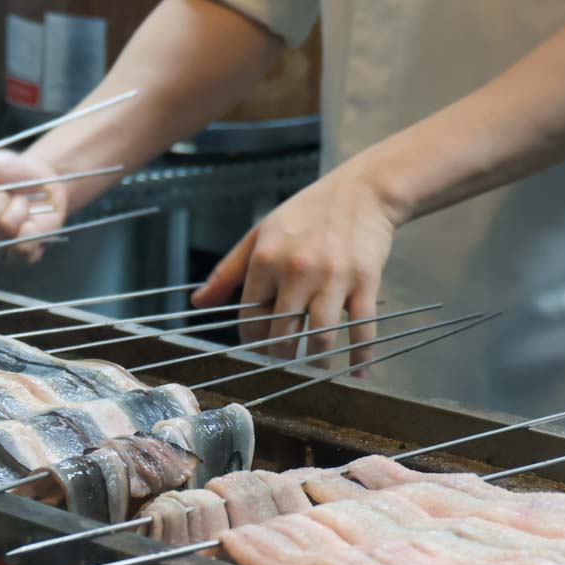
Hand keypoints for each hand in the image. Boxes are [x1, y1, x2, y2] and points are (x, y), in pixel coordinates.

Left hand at [192, 168, 396, 366]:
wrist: (362, 191)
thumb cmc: (307, 213)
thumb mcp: (261, 234)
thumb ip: (228, 271)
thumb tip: (199, 303)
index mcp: (267, 259)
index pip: (250, 315)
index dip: (251, 338)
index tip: (257, 347)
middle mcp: (298, 270)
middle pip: (283, 332)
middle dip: (281, 355)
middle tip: (284, 361)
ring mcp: (334, 277)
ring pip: (321, 336)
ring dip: (316, 362)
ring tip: (314, 370)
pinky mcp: (366, 281)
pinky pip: (362, 329)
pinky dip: (361, 356)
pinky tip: (357, 373)